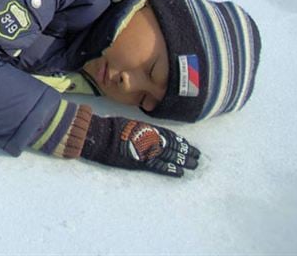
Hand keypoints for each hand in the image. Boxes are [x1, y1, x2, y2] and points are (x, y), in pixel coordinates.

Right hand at [80, 116, 200, 177]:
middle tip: (197, 156)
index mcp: (146, 129)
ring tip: (193, 165)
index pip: (168, 135)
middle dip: (186, 151)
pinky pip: (159, 166)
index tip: (188, 145)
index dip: (179, 141)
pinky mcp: (141, 162)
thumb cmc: (109, 129)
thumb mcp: (126, 124)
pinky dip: (170, 169)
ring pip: (170, 155)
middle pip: (173, 145)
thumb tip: (144, 133)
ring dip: (183, 160)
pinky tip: (180, 173)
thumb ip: (139, 130)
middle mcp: (150, 138)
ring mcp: (147, 150)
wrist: (99, 136)